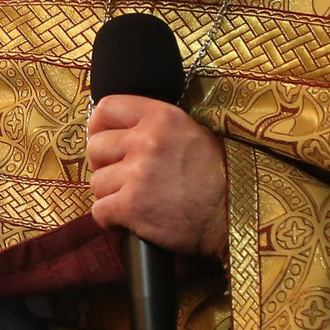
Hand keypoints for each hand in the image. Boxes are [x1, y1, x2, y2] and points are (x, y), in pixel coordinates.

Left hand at [86, 96, 227, 255]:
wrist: (233, 213)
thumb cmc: (217, 175)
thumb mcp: (192, 132)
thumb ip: (155, 125)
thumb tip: (119, 129)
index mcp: (161, 117)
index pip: (106, 109)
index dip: (99, 127)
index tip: (106, 140)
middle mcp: (146, 140)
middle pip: (95, 148)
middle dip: (104, 165)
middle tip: (124, 177)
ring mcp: (137, 173)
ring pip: (96, 182)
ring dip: (110, 194)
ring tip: (134, 200)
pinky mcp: (131, 206)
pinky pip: (99, 211)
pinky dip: (110, 219)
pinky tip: (129, 219)